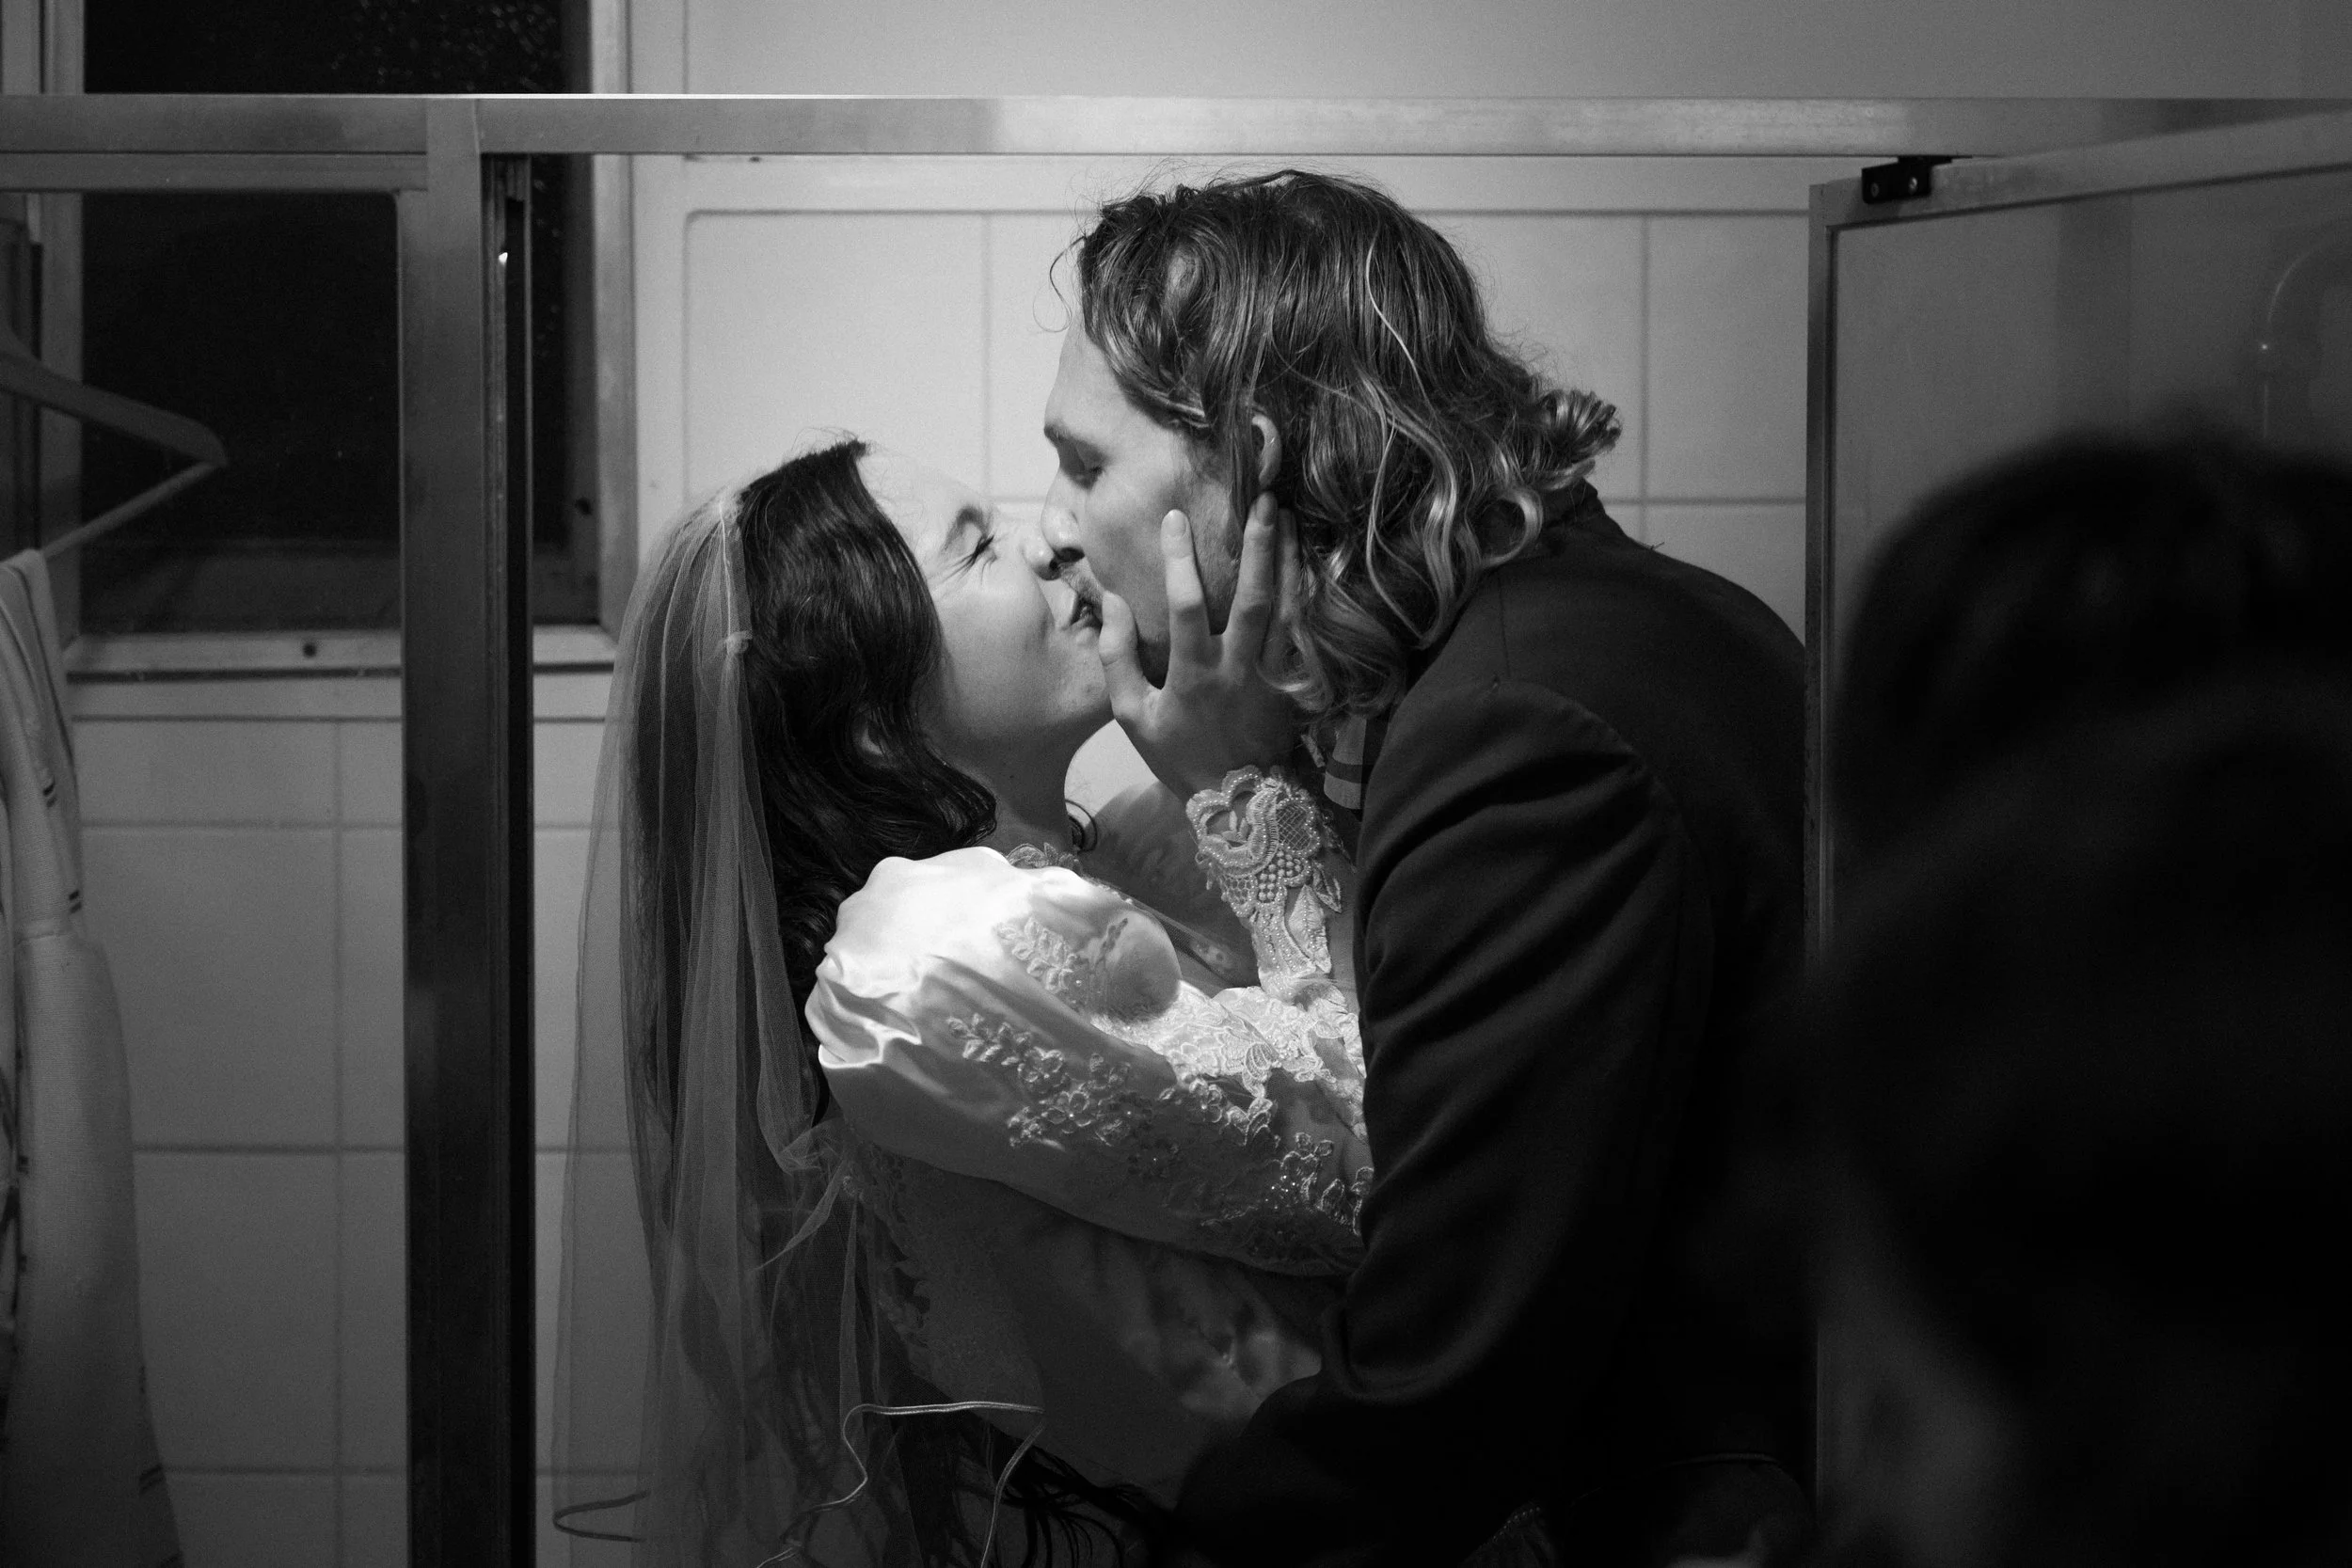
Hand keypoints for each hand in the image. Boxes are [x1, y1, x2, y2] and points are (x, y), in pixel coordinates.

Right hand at [1099, 493, 1299, 798]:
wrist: (1236, 799)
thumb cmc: (1177, 754)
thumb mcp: (1132, 715)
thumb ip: (1118, 658)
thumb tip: (1117, 602)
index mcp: (1194, 675)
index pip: (1187, 606)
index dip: (1179, 560)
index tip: (1175, 517)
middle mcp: (1238, 669)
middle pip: (1253, 598)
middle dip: (1258, 546)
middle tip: (1263, 500)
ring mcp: (1272, 675)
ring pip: (1287, 609)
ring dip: (1288, 561)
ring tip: (1288, 517)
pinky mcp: (1294, 683)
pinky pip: (1304, 631)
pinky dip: (1305, 594)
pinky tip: (1305, 563)